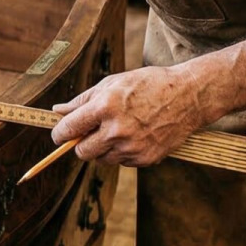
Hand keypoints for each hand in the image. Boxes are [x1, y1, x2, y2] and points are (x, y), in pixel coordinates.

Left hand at [49, 65, 217, 167]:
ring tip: (118, 129)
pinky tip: (135, 135)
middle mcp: (117, 130)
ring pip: (102, 159)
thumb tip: (57, 112)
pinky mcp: (145, 159)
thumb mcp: (112, 83)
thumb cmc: (148, 85)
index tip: (59, 135)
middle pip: (82, 152)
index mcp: (105, 107)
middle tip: (88, 134)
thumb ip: (82, 100)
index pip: (69, 129)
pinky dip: (122, 152)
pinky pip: (121, 162)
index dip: (59, 134)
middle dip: (80, 145)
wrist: (188, 96)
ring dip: (103, 148)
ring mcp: (132, 147)